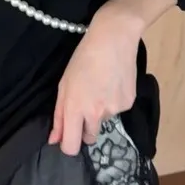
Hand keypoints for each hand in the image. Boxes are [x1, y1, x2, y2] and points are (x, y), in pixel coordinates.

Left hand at [50, 6, 139, 156]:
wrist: (114, 38)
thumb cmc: (83, 58)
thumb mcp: (64, 85)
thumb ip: (59, 116)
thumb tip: (55, 140)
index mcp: (76, 109)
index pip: (71, 146)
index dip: (68, 145)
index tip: (68, 137)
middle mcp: (96, 114)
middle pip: (90, 138)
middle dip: (85, 128)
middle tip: (86, 104)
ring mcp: (115, 110)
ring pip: (104, 121)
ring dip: (100, 111)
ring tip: (101, 86)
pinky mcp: (129, 103)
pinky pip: (117, 110)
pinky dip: (114, 101)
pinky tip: (113, 82)